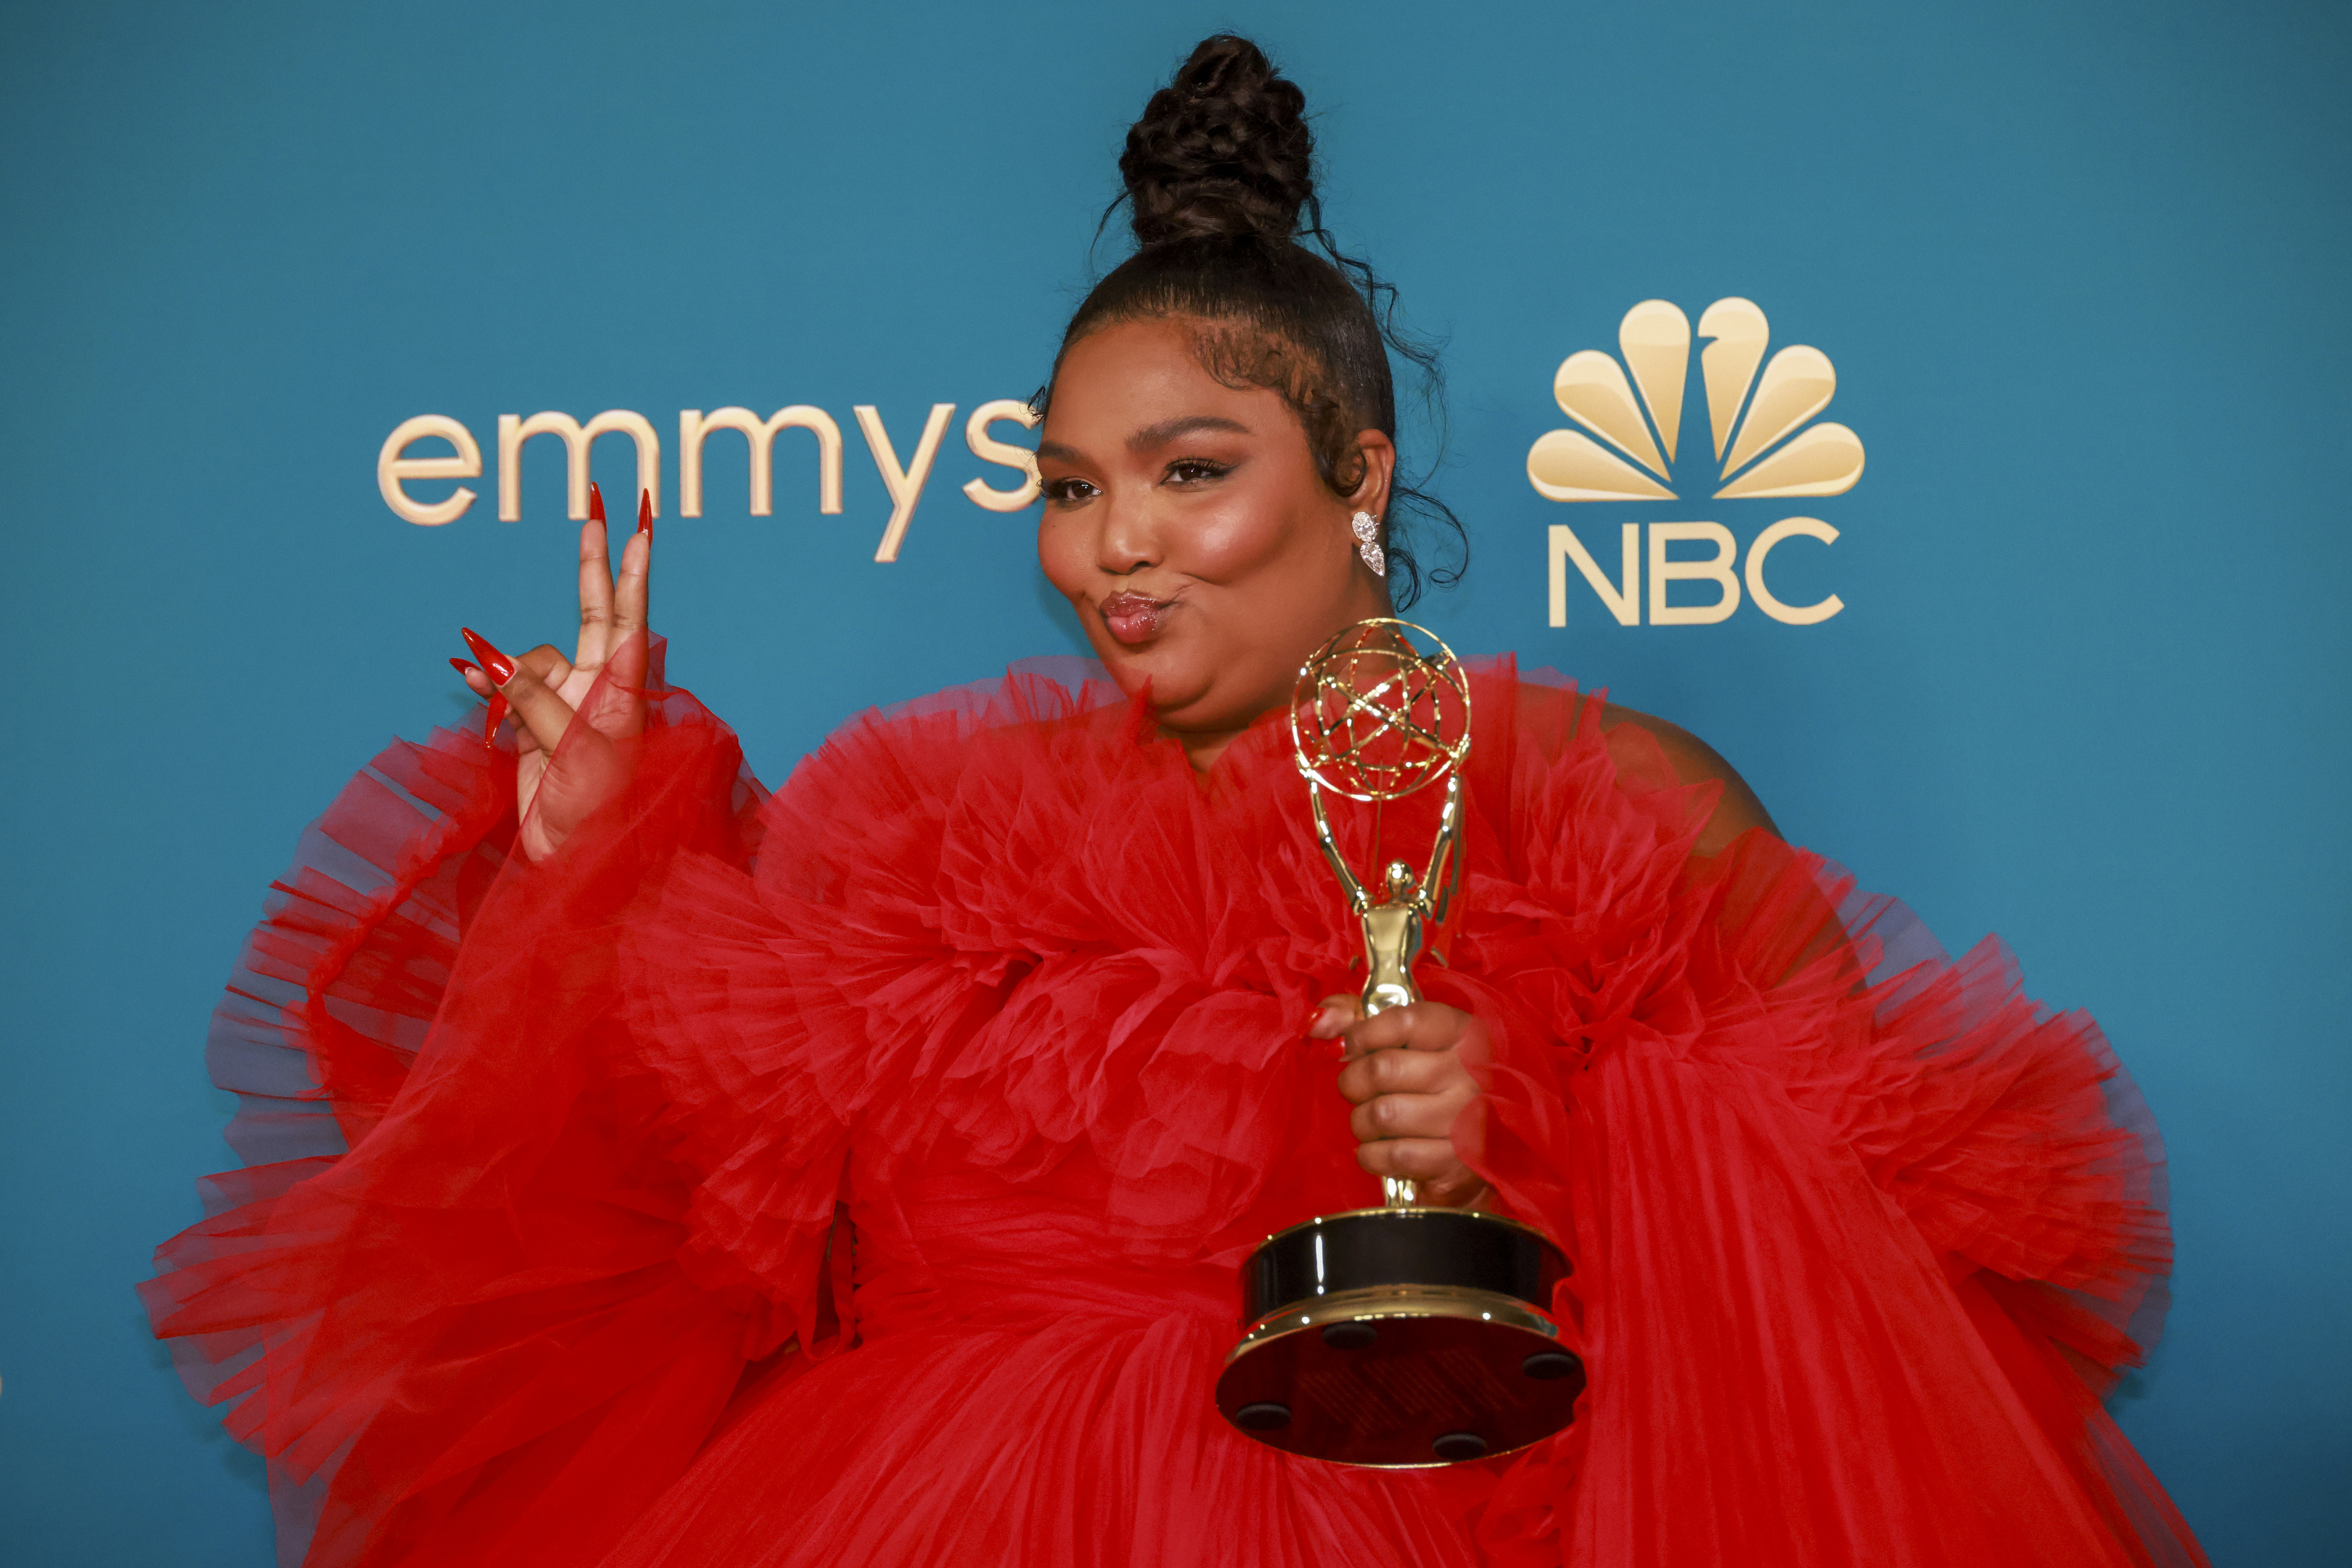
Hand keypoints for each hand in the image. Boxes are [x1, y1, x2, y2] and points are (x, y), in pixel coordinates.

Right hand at [455, 485, 651, 860]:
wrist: (580, 864)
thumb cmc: (599, 814)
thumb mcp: (575, 754)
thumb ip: (535, 703)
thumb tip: (495, 663)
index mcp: (622, 691)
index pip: (630, 618)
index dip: (633, 573)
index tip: (641, 528)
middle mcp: (597, 689)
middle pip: (593, 612)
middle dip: (591, 566)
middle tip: (596, 513)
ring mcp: (564, 705)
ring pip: (528, 661)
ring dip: (511, 677)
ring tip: (511, 722)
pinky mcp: (533, 728)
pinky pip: (504, 690)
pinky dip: (488, 685)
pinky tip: (471, 682)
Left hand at [1313, 996, 1492, 1208]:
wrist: (1479, 1144)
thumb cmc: (1429, 1081)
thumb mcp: (1402, 1036)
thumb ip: (1355, 1017)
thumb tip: (1317, 1023)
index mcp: (1462, 1033)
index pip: (1402, 1020)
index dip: (1363, 1034)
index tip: (1353, 1048)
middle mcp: (1471, 1073)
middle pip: (1382, 1069)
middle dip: (1354, 1082)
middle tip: (1358, 1090)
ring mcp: (1467, 1119)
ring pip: (1382, 1114)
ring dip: (1362, 1122)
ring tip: (1371, 1121)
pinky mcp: (1457, 1162)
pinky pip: (1394, 1156)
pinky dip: (1372, 1156)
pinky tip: (1379, 1149)